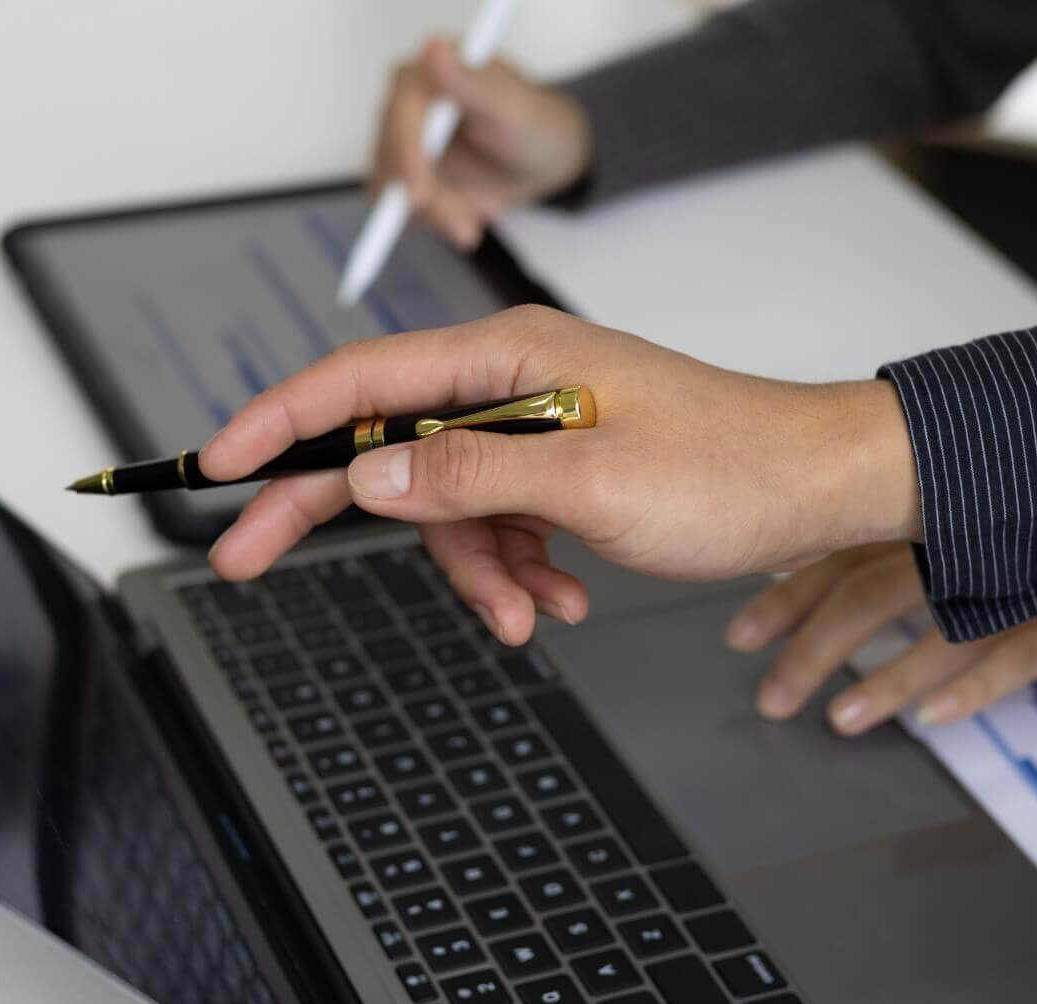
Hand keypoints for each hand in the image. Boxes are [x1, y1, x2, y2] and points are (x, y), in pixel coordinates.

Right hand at [203, 306, 919, 644]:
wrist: (820, 489)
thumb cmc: (730, 471)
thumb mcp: (589, 484)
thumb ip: (470, 474)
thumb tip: (367, 474)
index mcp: (513, 357)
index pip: (362, 378)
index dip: (279, 420)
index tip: (215, 463)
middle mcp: (515, 382)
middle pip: (384, 442)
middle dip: (328, 510)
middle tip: (243, 561)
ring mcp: (539, 427)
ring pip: (446, 501)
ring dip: (472, 567)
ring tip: (526, 613)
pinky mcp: (563, 469)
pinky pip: (500, 521)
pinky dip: (515, 568)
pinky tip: (556, 600)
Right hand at [371, 38, 592, 249]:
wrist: (543, 158)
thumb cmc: (535, 124)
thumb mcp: (512, 106)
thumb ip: (470, 82)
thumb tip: (433, 48)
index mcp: (425, 76)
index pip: (399, 115)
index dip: (405, 157)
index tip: (420, 195)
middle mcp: (405, 108)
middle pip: (390, 160)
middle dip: (426, 199)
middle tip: (462, 225)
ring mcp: (403, 145)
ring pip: (393, 191)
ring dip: (434, 215)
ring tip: (471, 224)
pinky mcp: (408, 177)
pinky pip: (404, 210)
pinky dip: (435, 221)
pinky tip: (466, 221)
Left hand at [726, 544, 1036, 728]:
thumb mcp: (962, 572)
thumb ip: (888, 570)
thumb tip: (796, 596)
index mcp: (938, 524)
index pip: (843, 549)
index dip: (786, 590)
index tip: (737, 635)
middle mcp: (974, 540)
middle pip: (874, 585)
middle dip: (814, 644)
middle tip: (770, 696)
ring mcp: (1027, 575)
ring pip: (937, 621)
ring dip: (880, 675)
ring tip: (837, 719)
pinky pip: (1013, 652)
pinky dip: (968, 687)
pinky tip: (929, 720)